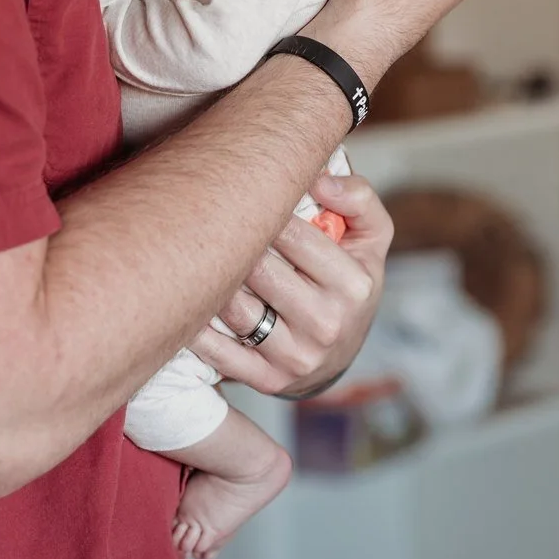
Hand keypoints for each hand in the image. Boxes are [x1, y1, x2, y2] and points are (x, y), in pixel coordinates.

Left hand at [197, 169, 392, 395]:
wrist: (340, 351)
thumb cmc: (348, 280)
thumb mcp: (371, 238)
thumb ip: (357, 198)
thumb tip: (321, 178)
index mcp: (354, 284)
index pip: (292, 234)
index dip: (262, 213)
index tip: (247, 202)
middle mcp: (328, 324)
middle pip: (258, 269)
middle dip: (235, 244)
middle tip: (216, 226)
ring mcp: (297, 357)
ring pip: (235, 307)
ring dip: (215, 281)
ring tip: (204, 258)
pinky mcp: (268, 380)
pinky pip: (220, 351)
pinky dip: (198, 328)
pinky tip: (187, 301)